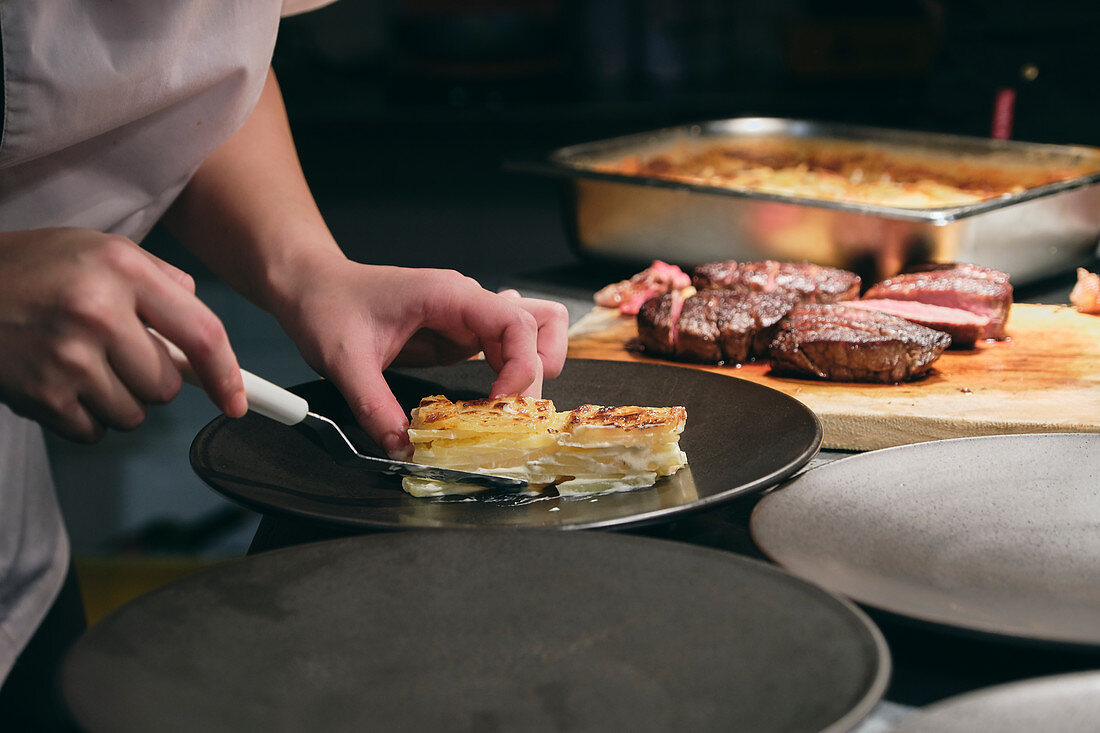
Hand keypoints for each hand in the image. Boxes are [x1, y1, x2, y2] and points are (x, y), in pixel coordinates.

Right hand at [0, 228, 245, 441]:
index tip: (237, 400)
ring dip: (116, 399)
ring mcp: (67, 357)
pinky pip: (93, 431)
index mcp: (122, 270)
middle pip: (165, 385)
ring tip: (79, 363)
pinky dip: (83, 416)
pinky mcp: (41, 395)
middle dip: (148, 378)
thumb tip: (199, 323)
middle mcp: (98, 312)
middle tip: (111, 352)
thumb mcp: (99, 249)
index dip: (226, 374)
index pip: (201, 333)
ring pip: (133, 413)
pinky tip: (58, 381)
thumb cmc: (31, 269)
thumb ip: (159, 280)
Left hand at [274, 258, 568, 457]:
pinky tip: (488, 402)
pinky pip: (503, 353)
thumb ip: (375, 407)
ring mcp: (467, 319)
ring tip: (507, 407)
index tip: (499, 405)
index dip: (522, 367)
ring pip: (532, 334)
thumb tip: (402, 447)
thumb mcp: (345, 360)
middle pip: (538, 328)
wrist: (311, 286)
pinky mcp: (459, 337)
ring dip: (532, 369)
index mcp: (449, 295)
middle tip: (507, 416)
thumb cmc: (327, 304)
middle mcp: (467, 302)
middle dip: (533, 375)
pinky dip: (508, 378)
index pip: (516, 323)